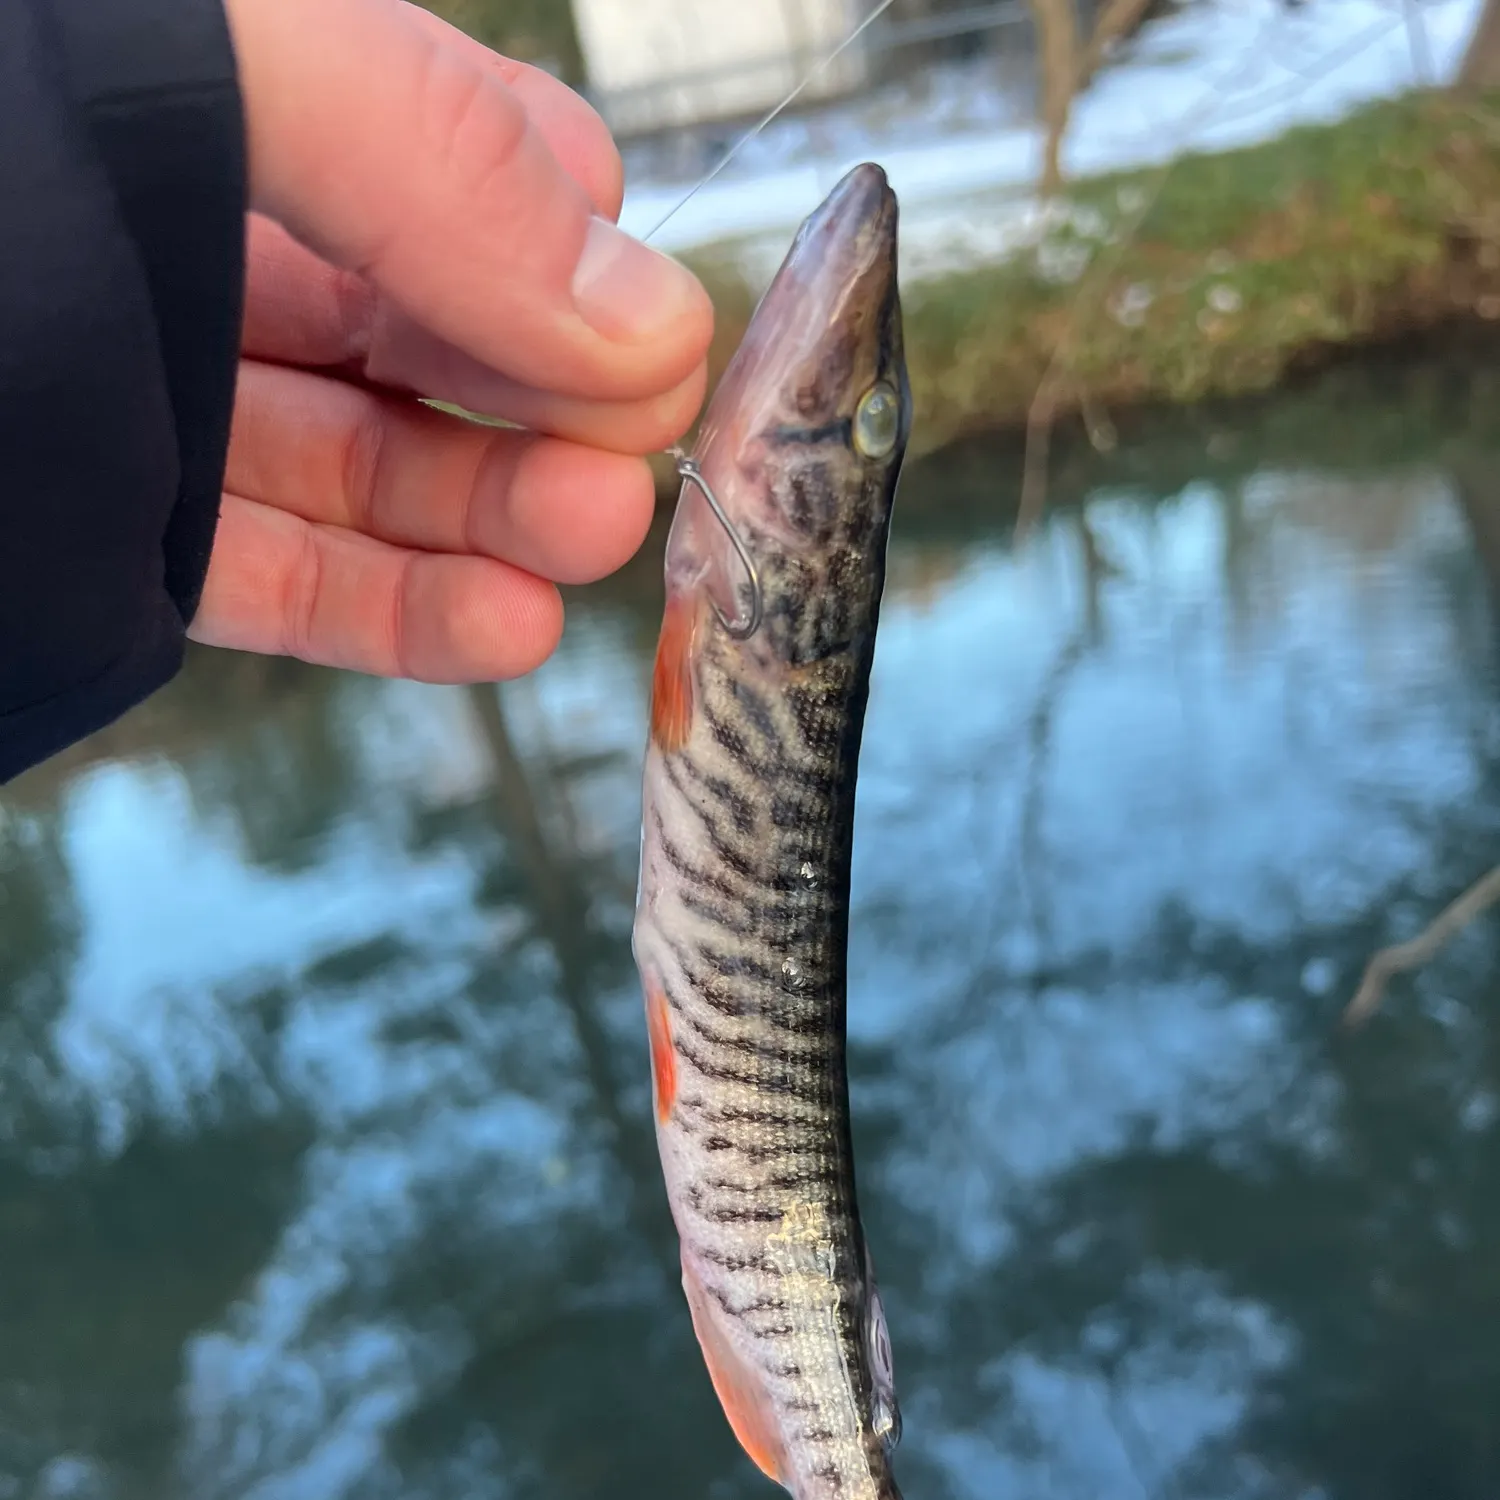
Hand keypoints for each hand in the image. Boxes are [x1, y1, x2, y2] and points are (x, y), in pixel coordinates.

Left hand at [192, 0, 713, 680]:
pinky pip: (280, 583)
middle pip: (434, 341)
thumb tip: (651, 324)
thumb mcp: (220, 65)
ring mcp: (160, 403)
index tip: (641, 344)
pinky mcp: (119, 540)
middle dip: (555, 407)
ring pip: (371, 475)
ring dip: (504, 524)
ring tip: (590, 543)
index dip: (573, 257)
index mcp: (251, 101)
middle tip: (631, 467)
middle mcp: (206, 245)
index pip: (464, 170)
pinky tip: (507, 627)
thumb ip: (442, 165)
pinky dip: (403, 618)